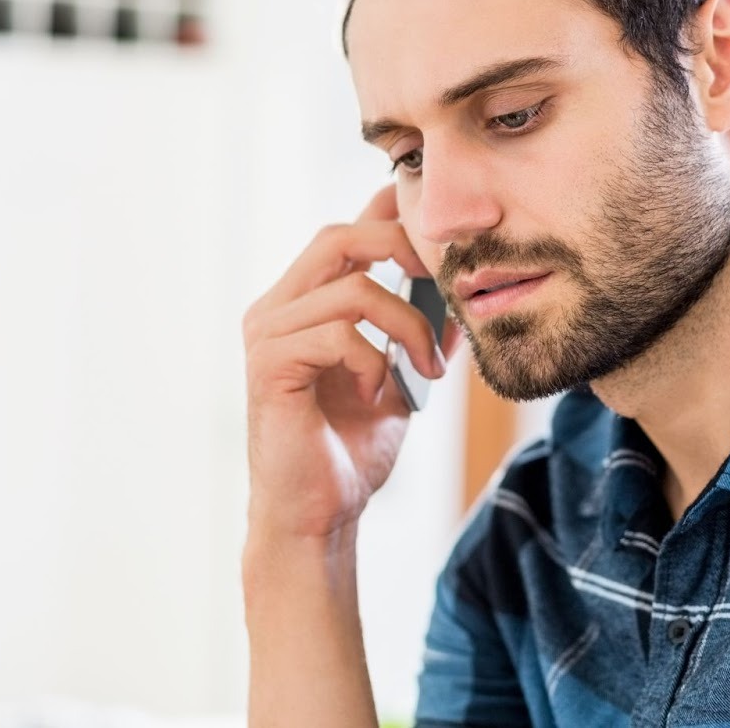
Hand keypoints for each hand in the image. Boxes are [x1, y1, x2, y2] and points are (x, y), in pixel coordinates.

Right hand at [242, 184, 448, 543]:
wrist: (318, 516)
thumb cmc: (351, 449)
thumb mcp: (401, 380)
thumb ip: (419, 333)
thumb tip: (462, 295)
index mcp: (303, 303)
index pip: (344, 233)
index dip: (388, 214)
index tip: (439, 231)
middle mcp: (276, 308)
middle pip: (338, 237)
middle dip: (400, 249)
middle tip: (442, 283)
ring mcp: (267, 334)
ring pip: (352, 290)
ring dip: (406, 325)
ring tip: (427, 367)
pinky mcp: (269, 364)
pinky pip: (338, 334)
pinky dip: (374, 361)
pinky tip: (378, 393)